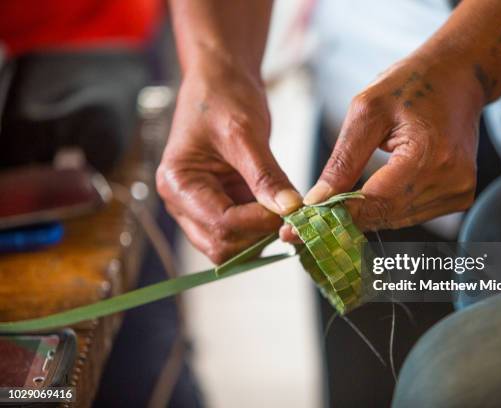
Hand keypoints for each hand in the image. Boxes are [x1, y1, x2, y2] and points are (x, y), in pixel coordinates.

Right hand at [157, 61, 301, 262]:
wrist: (221, 80)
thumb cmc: (223, 97)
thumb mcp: (245, 133)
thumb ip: (265, 175)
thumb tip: (290, 209)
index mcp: (178, 183)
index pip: (220, 224)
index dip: (258, 222)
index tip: (290, 208)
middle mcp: (183, 202)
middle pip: (220, 244)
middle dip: (257, 234)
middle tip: (290, 212)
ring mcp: (201, 207)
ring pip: (231, 244)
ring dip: (261, 234)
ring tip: (287, 207)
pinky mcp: (221, 204)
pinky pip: (242, 231)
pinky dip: (262, 226)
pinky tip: (281, 207)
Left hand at [283, 53, 483, 238]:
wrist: (459, 76)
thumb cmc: (411, 84)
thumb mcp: (366, 111)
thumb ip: (342, 160)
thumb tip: (317, 202)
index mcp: (430, 154)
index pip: (376, 202)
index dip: (336, 218)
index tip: (298, 229)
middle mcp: (451, 180)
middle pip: (386, 217)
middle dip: (344, 221)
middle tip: (304, 225)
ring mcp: (460, 191)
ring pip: (396, 221)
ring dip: (364, 217)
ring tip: (331, 209)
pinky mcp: (460, 196)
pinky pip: (410, 214)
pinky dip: (385, 209)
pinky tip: (366, 198)